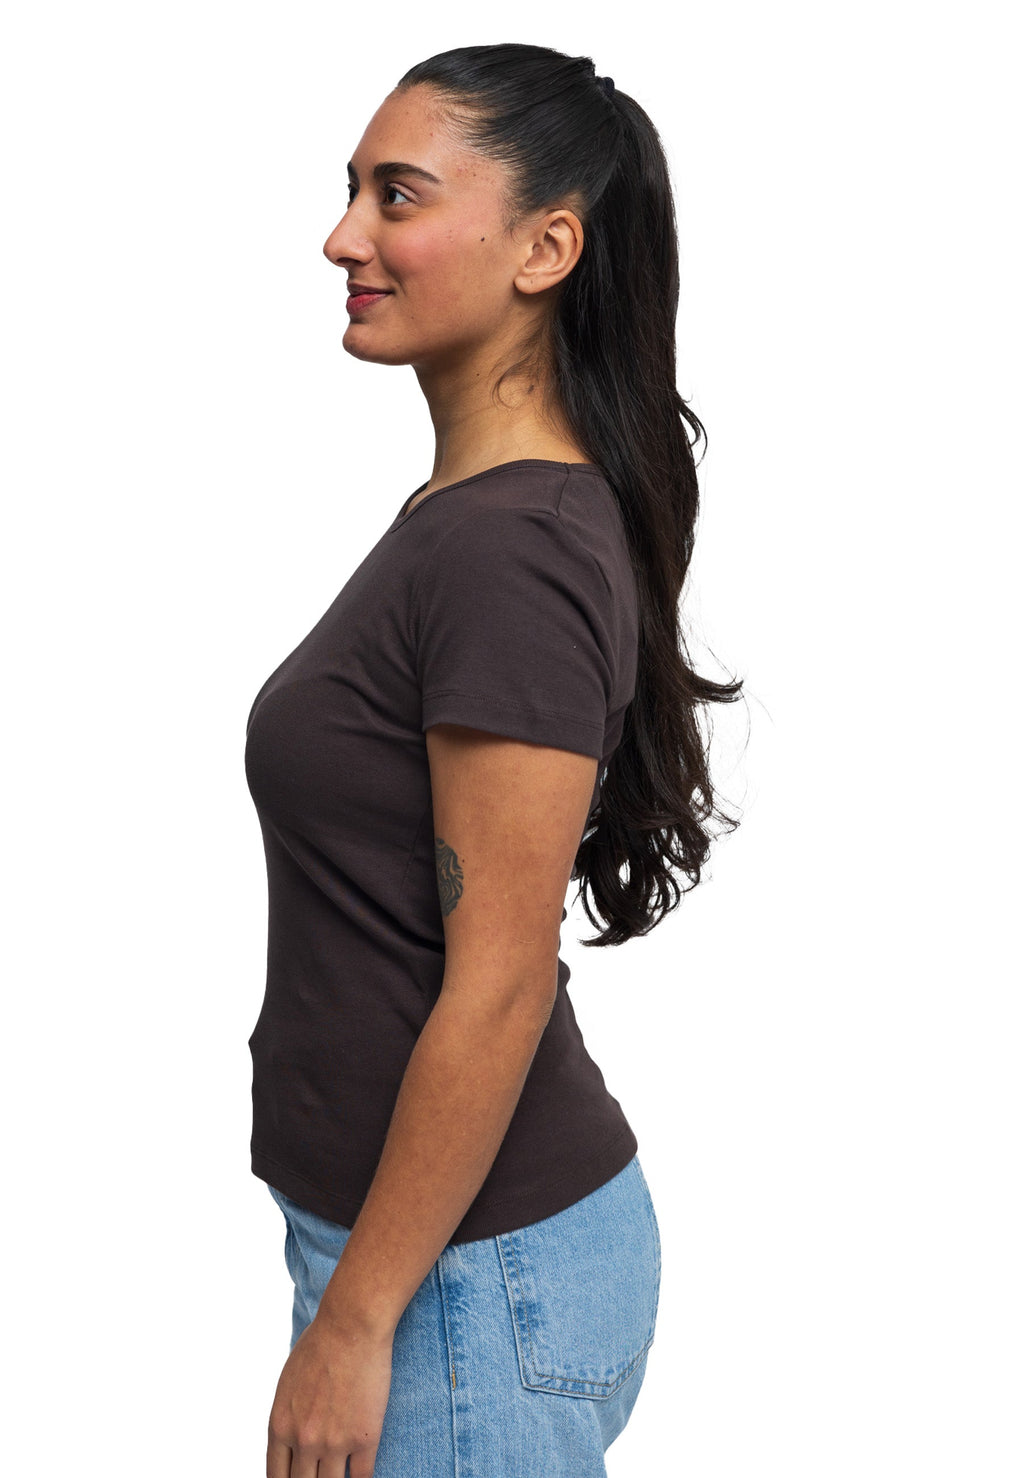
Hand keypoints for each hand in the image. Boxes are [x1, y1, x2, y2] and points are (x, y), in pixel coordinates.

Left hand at [266, 1311, 393, 1477]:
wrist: (351, 1325)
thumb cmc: (320, 1343)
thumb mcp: (288, 1382)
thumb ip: (288, 1415)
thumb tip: (292, 1438)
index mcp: (280, 1426)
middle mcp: (303, 1440)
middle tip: (320, 1476)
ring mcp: (334, 1443)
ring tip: (340, 1474)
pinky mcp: (364, 1438)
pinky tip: (361, 1474)